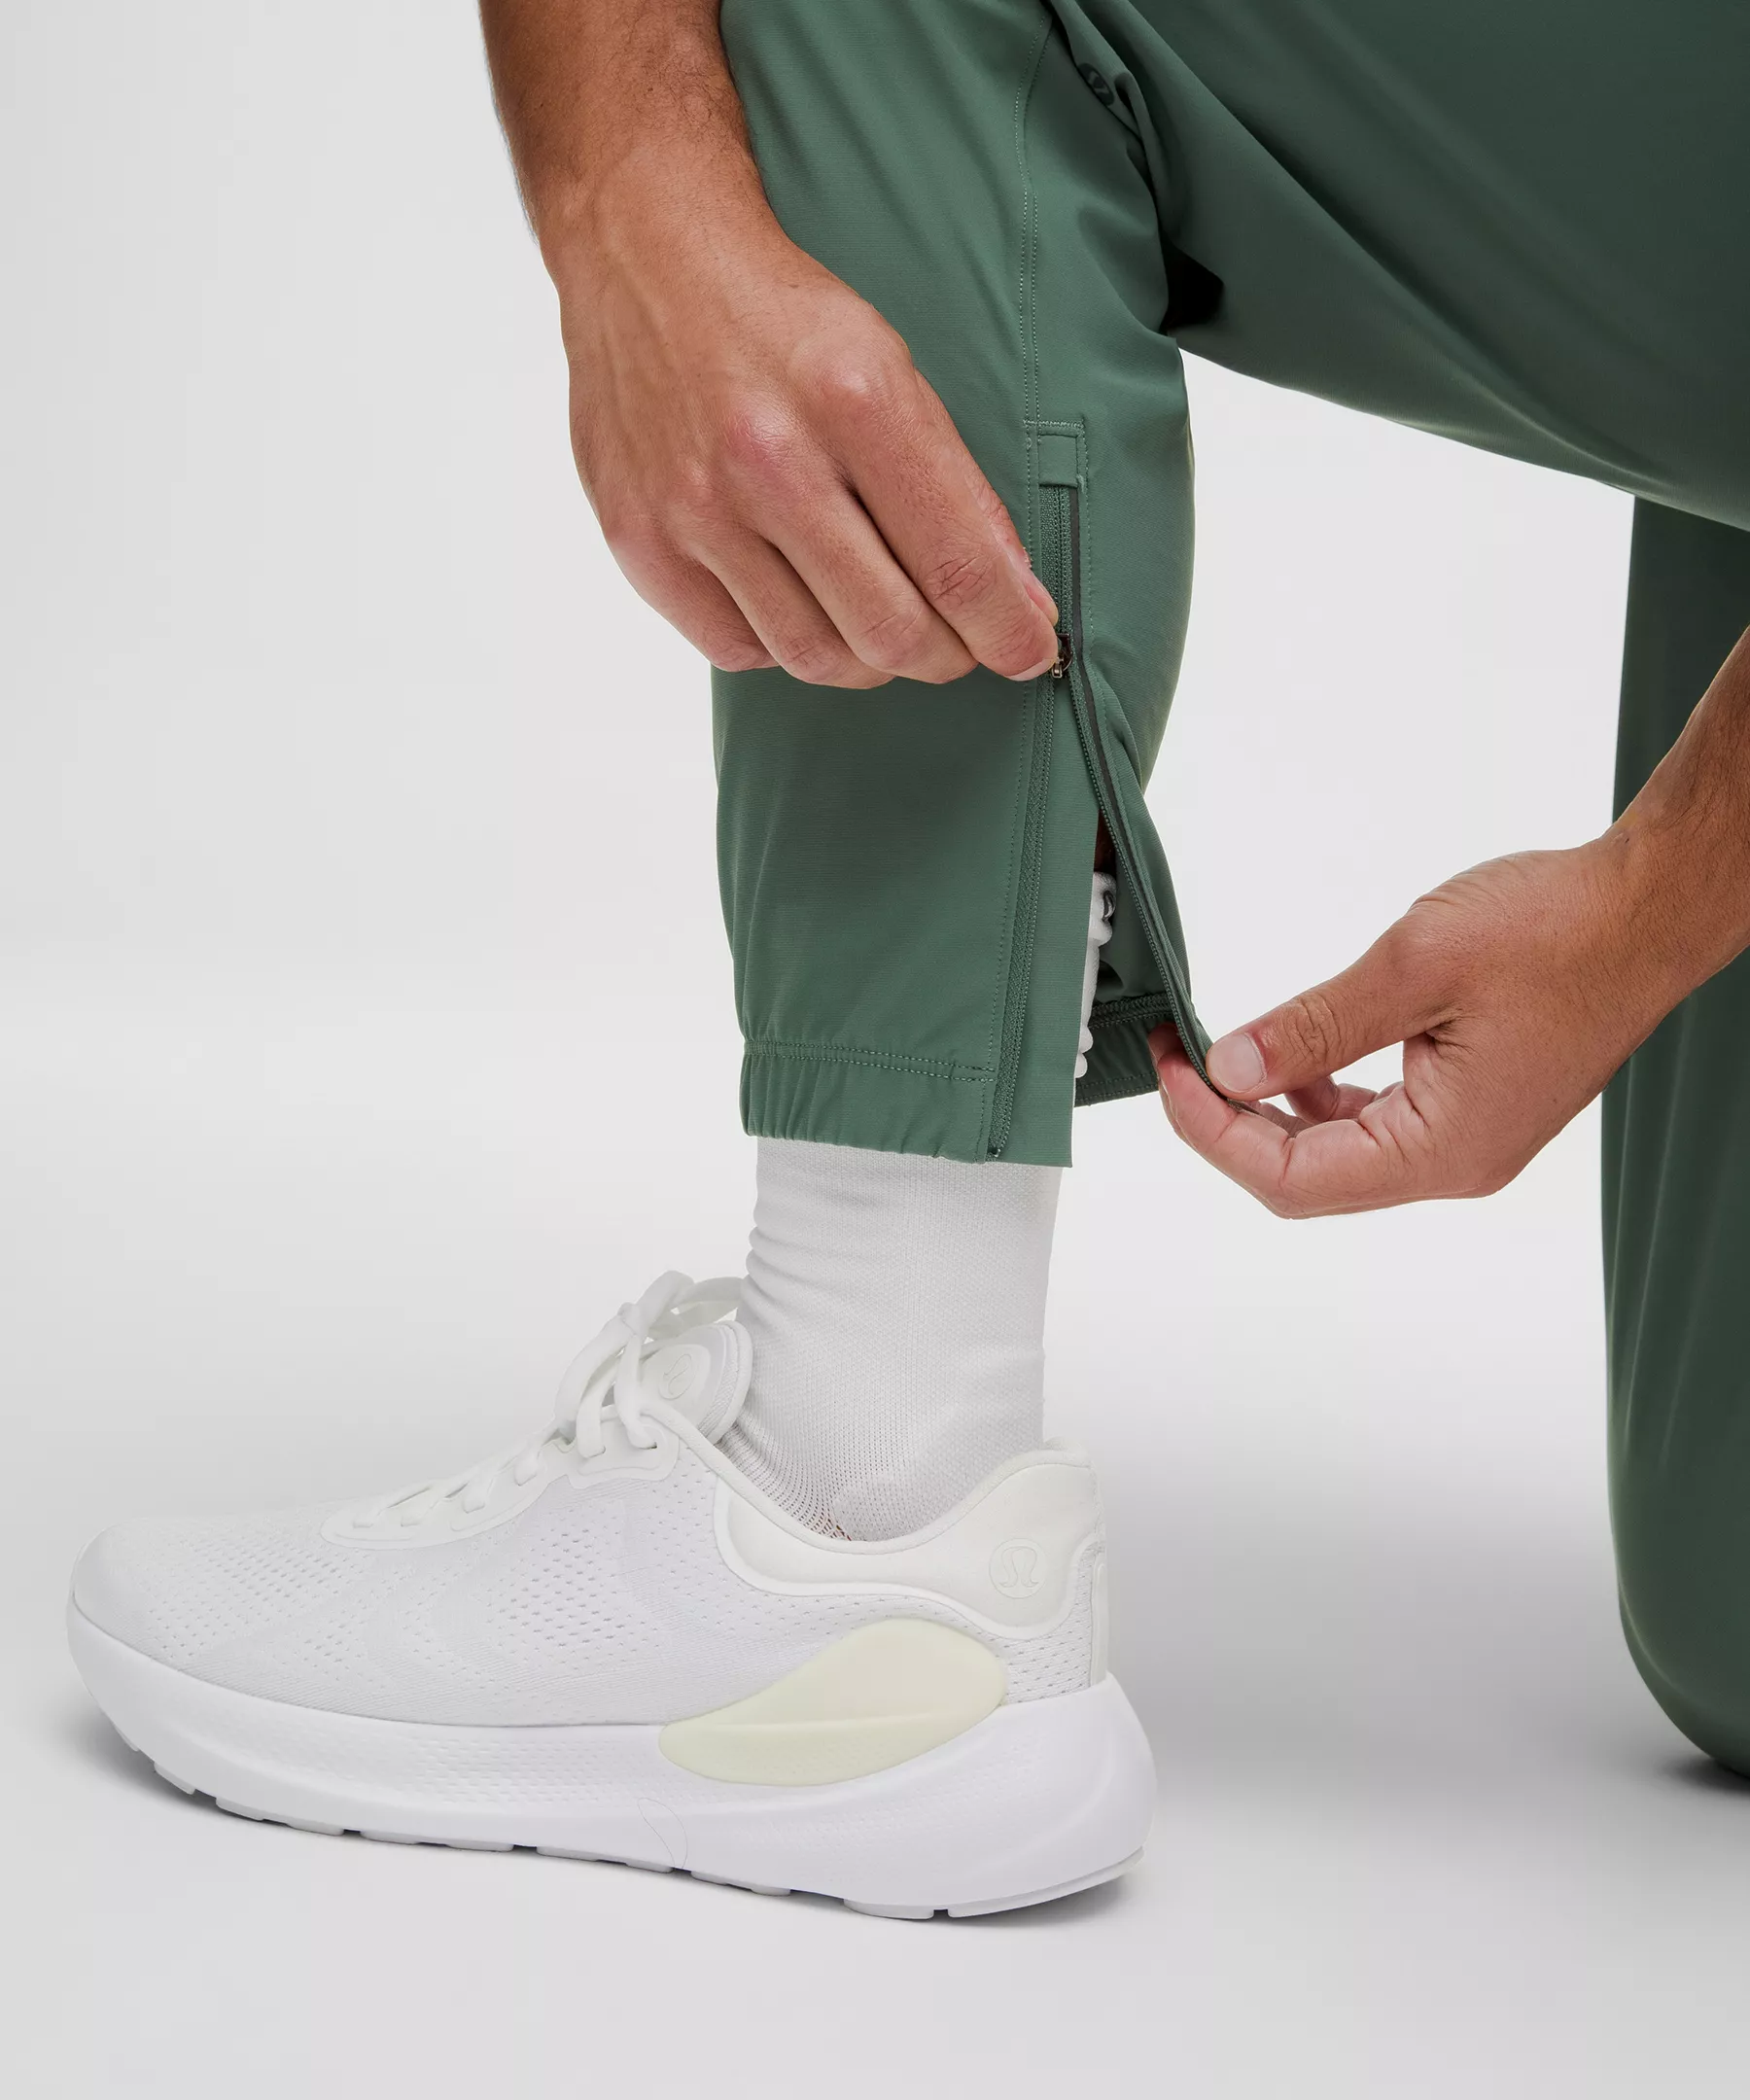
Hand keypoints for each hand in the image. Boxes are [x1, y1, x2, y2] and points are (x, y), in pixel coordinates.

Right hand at [556, 173, 1059, 689]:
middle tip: (957, 643)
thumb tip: (1015, 600)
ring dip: (868, 659)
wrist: (644, 258)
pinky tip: (796, 599)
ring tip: (880, 622)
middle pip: (890, 633)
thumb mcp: (892, 369)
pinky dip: (784, 644)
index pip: (957, 566)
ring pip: (816, 658)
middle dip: (946, 655)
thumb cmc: (781, 320)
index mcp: (854, 401)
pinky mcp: (640, 544)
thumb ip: (953, 488)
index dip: (1009, 632)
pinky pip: (739, 650)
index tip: (1031, 651)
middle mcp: (769, 461)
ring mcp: (694, 509)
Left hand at [1150, 840, 1687, 1216]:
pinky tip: (1292, 1053)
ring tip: (1220, 1052)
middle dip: (1230, 1123)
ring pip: (1336, 1154)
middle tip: (1179, 1057)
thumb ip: (1313, 1025)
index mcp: (1441, 1150)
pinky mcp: (1470, 1108)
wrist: (1646, 909)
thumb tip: (1228, 1069)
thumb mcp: (1414, 966)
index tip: (1171, 1069)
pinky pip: (1374, 1123)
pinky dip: (1320, 1094)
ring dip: (1271, 1110)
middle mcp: (1454, 1165)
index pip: (1291, 1179)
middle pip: (1306, 1178)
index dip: (1213, 1132)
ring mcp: (1465, 1140)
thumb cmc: (1558, 930)